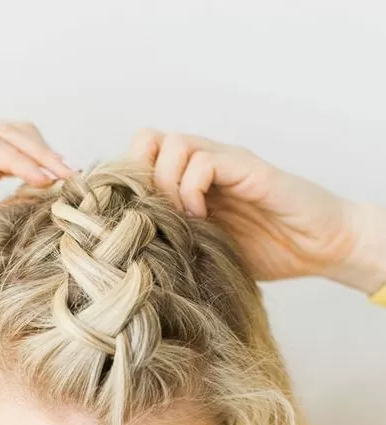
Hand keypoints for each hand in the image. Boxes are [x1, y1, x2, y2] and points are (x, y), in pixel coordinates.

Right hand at [0, 117, 73, 285]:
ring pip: (5, 133)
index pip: (23, 150)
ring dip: (39, 155)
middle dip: (52, 156)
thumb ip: (12, 208)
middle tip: (78, 181)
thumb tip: (54, 201)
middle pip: (20, 134)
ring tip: (63, 178)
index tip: (81, 188)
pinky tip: (36, 176)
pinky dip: (13, 157)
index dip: (52, 165)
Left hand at [128, 128, 358, 282]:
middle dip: (142, 180)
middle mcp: (205, 163)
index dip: (130, 183)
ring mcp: (226, 162)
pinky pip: (203, 162)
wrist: (320, 247)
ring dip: (168, 185)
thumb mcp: (206, 249)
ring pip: (172, 145)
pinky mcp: (248, 169)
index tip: (136, 219)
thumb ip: (176, 240)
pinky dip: (192, 190)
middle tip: (156, 216)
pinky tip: (201, 218)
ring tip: (182, 220)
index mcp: (191, 180)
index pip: (141, 158)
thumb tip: (132, 256)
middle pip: (148, 141)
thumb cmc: (267, 251)